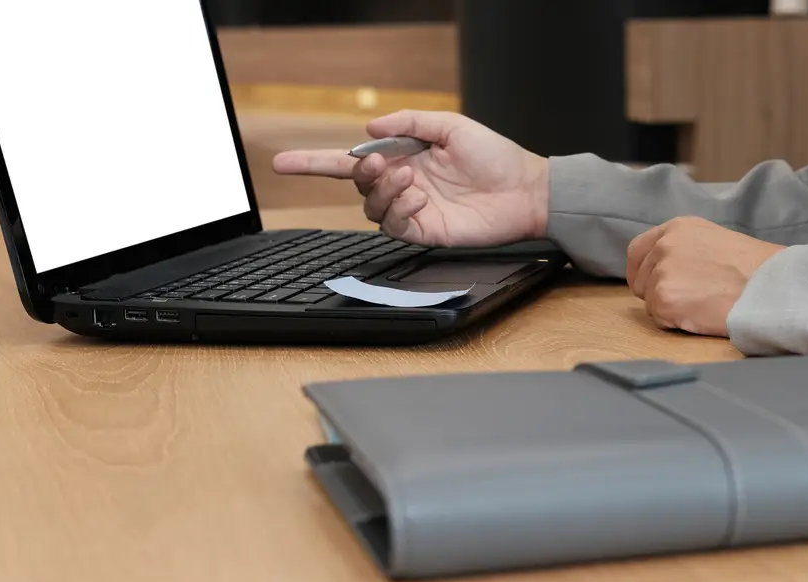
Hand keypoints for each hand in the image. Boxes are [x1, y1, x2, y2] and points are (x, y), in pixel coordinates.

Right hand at [272, 111, 548, 246]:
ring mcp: (413, 210)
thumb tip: (368, 128)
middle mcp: (404, 185)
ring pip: (371, 207)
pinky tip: (418, 197)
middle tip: (383, 163)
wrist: (525, 190)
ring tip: (409, 179)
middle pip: (357, 184)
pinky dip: (399, 209)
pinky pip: (394, 226)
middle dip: (362, 172)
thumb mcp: (451, 125)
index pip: (351, 161)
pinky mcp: (425, 232)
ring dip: (383, 190)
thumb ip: (409, 123)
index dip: (314, 163)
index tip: (282, 163)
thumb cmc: (495, 156)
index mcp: (404, 157)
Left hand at [626, 217, 785, 336]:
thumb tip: (664, 269)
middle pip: (641, 279)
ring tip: (703, 304)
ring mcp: (662, 272)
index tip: (650, 284)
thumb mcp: (712, 240)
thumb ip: (683, 250)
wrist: (769, 285)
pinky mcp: (664, 299)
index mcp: (676, 228)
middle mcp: (664, 246)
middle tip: (689, 299)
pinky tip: (700, 314)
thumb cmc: (753, 268)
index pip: (637, 250)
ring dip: (669, 309)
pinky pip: (659, 319)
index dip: (642, 271)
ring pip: (650, 301)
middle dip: (657, 293)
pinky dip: (675, 323)